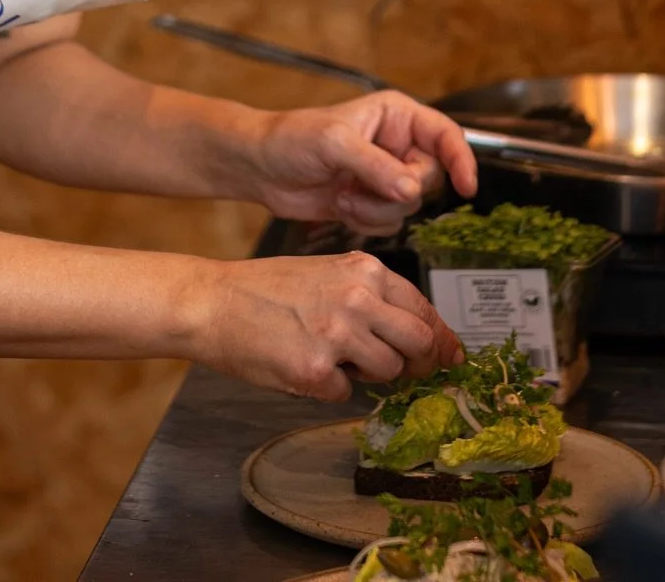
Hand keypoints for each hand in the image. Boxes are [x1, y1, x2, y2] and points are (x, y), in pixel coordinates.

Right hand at [189, 250, 463, 400]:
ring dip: (368, 374)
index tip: (451, 357)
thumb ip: (373, 296)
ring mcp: (338, 335)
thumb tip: (424, 335)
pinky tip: (302, 363)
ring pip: (388, 373)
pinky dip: (329, 387)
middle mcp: (358, 298)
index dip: (441, 339)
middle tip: (400, 370)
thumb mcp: (328, 273)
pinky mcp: (315, 371)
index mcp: (365, 269)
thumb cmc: (268, 288)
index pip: (424, 310)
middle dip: (415, 362)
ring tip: (330, 354)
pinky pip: (346, 393)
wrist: (214, 301)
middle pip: (420, 344)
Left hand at [248, 92, 477, 234]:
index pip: (445, 134)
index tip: (467, 186)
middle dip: (398, 191)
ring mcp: (384, 175)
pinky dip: (368, 221)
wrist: (260, 168)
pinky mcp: (371, 201)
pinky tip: (342, 205)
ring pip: (410, 206)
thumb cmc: (291, 138)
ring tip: (345, 195)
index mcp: (396, 116)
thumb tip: (410, 188)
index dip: (461, 159)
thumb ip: (375, 166)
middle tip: (364, 187)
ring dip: (377, 209)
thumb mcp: (334, 143)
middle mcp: (396, 144)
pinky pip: (391, 222)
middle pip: (430, 178)